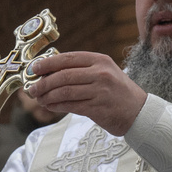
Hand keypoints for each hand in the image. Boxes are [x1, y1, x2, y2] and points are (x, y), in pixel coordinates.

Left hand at [25, 51, 146, 135]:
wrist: (140, 112)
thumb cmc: (117, 92)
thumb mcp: (104, 73)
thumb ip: (81, 71)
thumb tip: (49, 73)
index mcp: (100, 60)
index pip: (68, 58)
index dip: (48, 63)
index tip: (34, 69)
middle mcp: (101, 73)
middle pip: (63, 76)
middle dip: (43, 82)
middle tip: (32, 88)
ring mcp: (100, 91)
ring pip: (65, 91)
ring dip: (47, 96)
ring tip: (39, 99)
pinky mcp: (98, 108)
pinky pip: (71, 105)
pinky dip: (56, 106)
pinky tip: (49, 106)